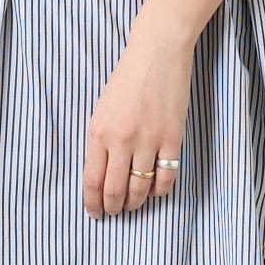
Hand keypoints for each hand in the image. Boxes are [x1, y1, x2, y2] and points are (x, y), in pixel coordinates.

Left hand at [82, 16, 193, 217]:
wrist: (158, 51)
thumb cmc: (127, 78)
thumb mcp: (102, 109)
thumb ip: (101, 141)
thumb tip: (102, 174)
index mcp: (98, 132)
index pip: (92, 181)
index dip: (93, 204)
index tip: (95, 213)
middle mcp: (121, 140)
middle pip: (115, 190)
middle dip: (113, 208)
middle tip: (115, 212)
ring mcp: (148, 140)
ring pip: (140, 188)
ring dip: (136, 202)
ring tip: (134, 204)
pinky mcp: (172, 138)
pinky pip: (166, 177)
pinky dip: (160, 190)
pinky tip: (155, 189)